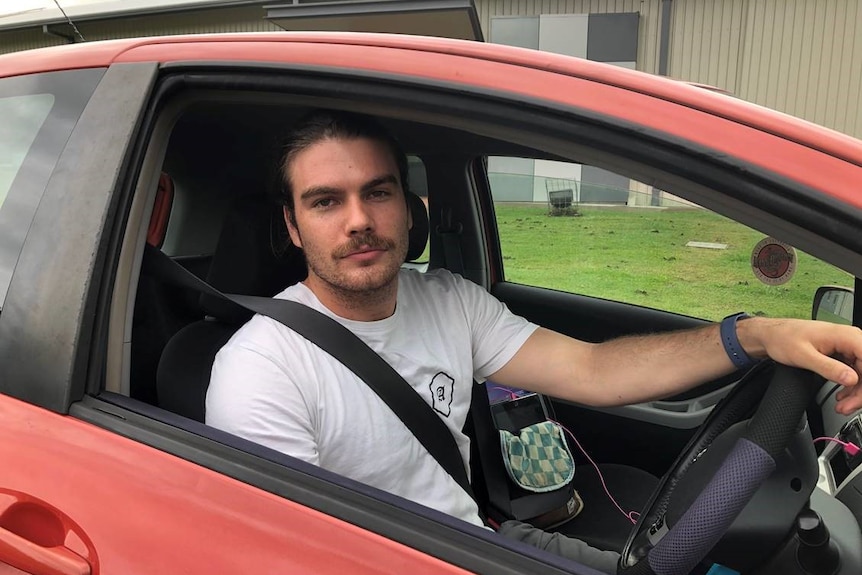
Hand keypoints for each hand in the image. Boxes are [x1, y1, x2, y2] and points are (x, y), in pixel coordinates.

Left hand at [740, 318, 861, 414]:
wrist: (771, 335)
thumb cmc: (783, 339)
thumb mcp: (804, 356)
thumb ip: (829, 368)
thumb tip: (851, 379)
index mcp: (846, 336)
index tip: (858, 397)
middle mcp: (850, 339)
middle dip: (860, 392)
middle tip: (847, 407)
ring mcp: (846, 346)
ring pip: (861, 373)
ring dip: (855, 392)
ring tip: (842, 406)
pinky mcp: (841, 353)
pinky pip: (853, 372)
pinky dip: (849, 386)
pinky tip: (841, 395)